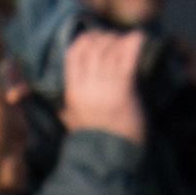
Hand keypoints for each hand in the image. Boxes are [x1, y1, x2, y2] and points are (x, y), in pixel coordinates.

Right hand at [62, 24, 150, 141]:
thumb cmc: (95, 140)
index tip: (94, 38)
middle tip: (114, 39)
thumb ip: (66, 106)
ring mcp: (105, 86)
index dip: (84, 40)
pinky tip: (140, 37)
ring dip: (119, 40)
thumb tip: (55, 98)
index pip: (73, 54)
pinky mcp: (124, 89)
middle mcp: (87, 86)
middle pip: (93, 48)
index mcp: (72, 92)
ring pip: (110, 49)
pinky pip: (128, 56)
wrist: (113, 157)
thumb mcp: (72, 121)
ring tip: (126, 41)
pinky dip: (134, 43)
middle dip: (104, 38)